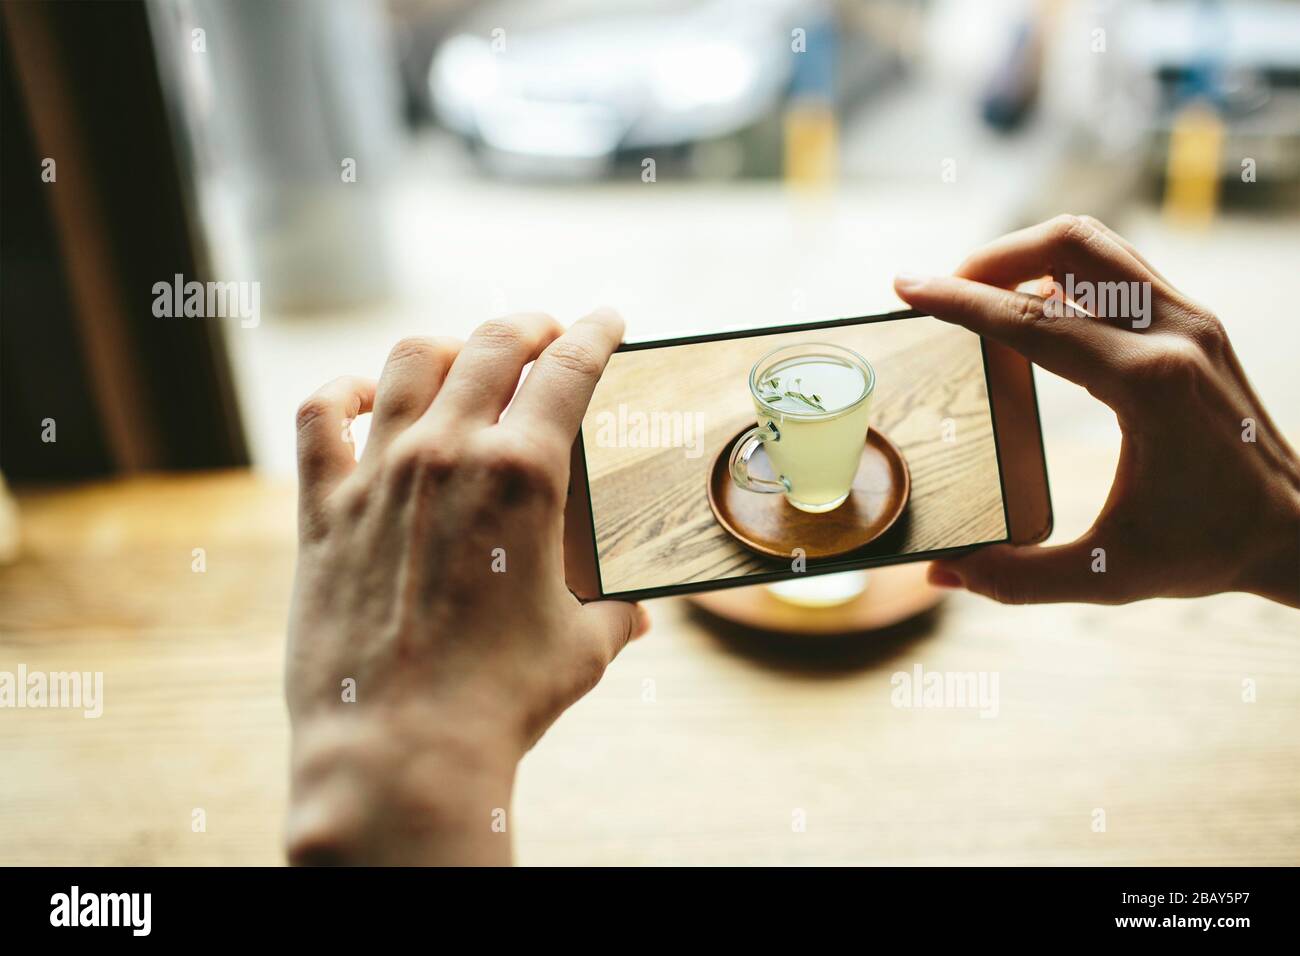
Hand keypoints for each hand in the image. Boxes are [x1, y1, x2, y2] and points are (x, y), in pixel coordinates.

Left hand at [284, 309, 648, 864]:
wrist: (400, 748)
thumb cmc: (503, 700)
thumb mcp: (583, 648)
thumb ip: (615, 613)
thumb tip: (640, 614)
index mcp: (524, 475)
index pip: (569, 368)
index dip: (594, 332)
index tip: (607, 320)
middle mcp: (448, 454)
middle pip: (491, 345)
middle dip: (527, 327)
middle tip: (543, 335)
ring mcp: (378, 475)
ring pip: (409, 362)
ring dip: (446, 347)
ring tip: (463, 358)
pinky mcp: (323, 510)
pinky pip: (320, 417)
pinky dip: (343, 392)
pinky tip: (364, 395)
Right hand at [895, 215, 1299, 606]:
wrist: (1299, 531)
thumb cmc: (1209, 550)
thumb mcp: (1108, 576)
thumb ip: (1017, 578)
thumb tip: (941, 573)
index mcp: (1148, 385)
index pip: (1032, 319)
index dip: (959, 301)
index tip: (907, 288)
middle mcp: (1174, 334)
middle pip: (1069, 245)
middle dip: (993, 257)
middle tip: (945, 292)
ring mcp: (1191, 320)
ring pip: (1096, 243)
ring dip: (1029, 254)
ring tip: (981, 294)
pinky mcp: (1195, 323)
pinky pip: (1117, 269)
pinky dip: (1064, 273)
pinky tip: (1033, 317)